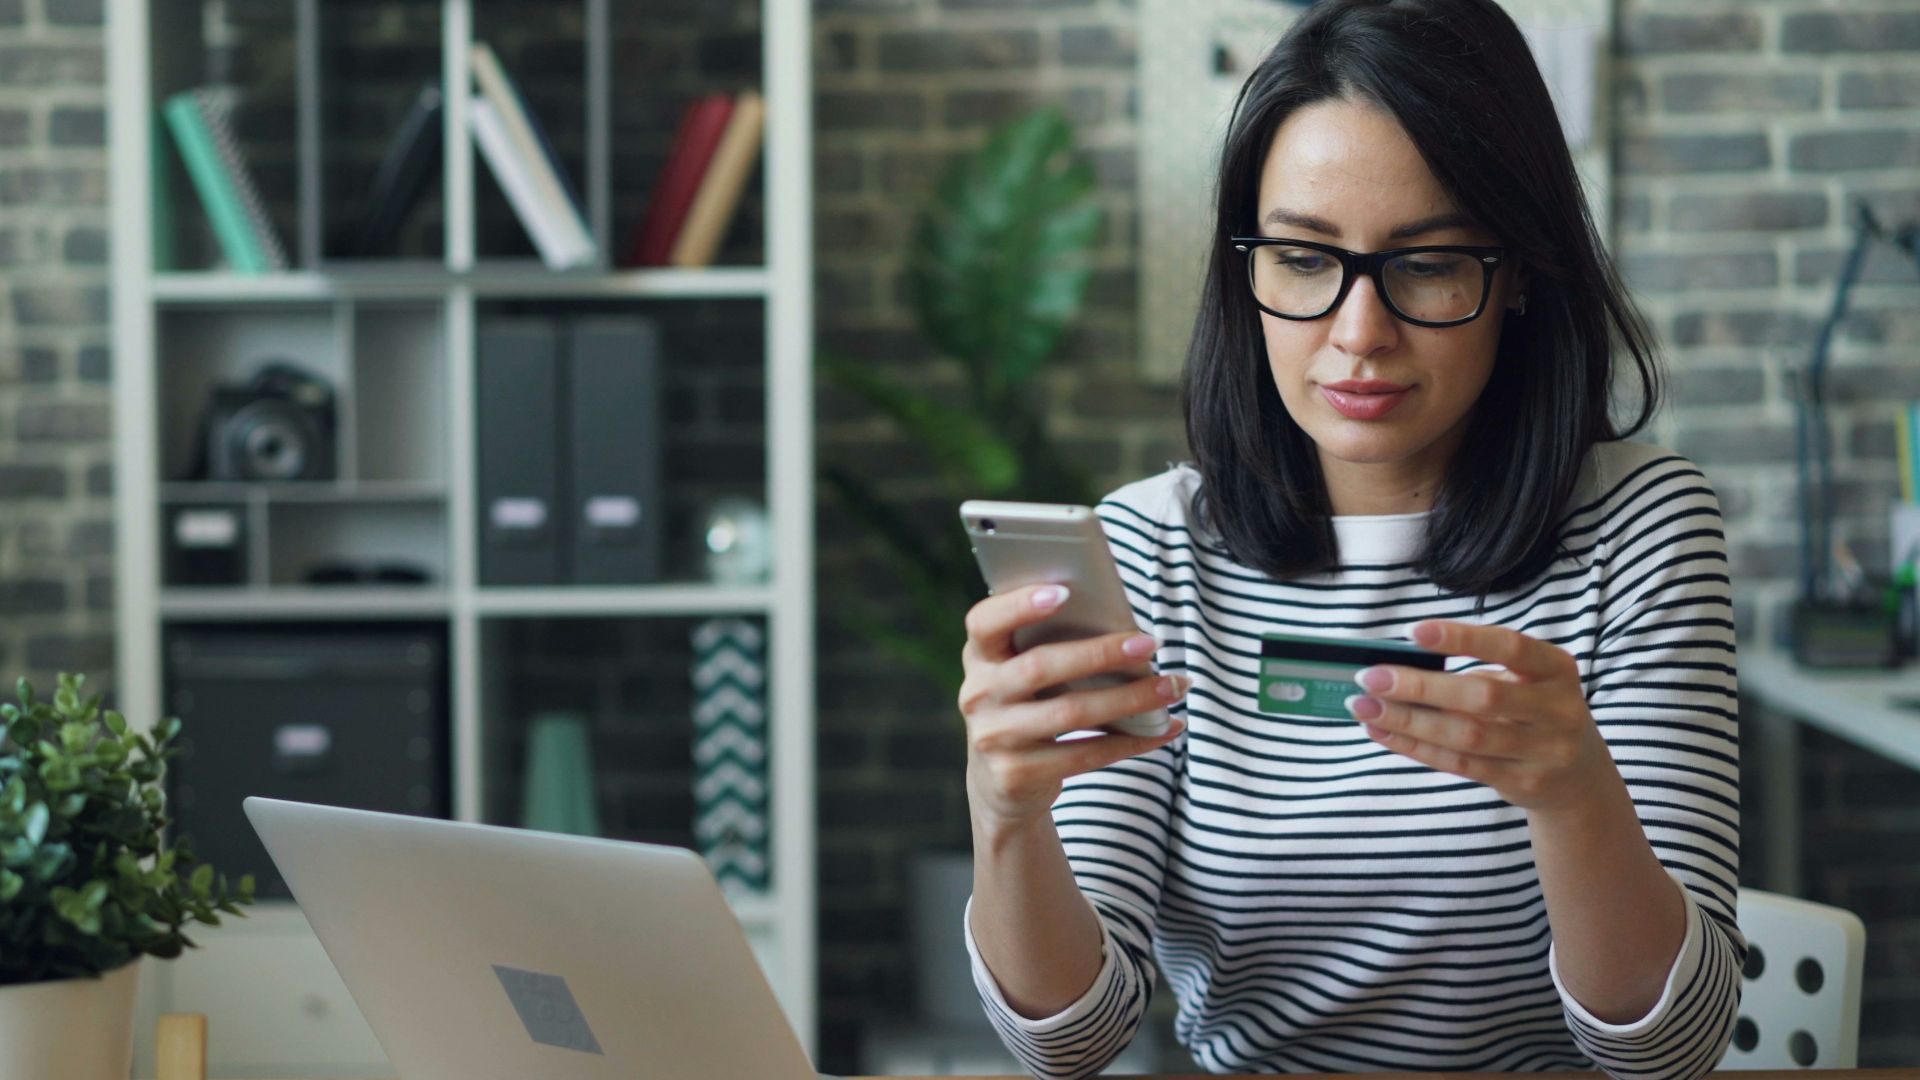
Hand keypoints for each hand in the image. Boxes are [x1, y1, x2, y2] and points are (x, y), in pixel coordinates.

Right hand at [958, 583, 1188, 829]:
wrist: (1000, 783)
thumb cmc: (1028, 707)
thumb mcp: (1022, 674)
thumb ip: (1049, 647)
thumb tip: (1124, 629)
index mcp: (979, 656)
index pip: (984, 622)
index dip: (1019, 605)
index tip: (1065, 592)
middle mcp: (978, 695)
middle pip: (1040, 667)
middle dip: (1100, 653)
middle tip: (1150, 644)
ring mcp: (993, 738)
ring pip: (1070, 713)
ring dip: (1130, 698)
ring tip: (1172, 687)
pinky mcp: (1016, 775)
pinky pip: (1084, 755)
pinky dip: (1132, 741)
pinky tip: (1165, 728)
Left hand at [1343, 620, 1616, 813]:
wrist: (1578, 779)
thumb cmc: (1535, 711)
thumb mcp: (1526, 682)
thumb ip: (1478, 671)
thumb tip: (1400, 666)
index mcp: (1557, 669)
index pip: (1510, 647)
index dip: (1462, 638)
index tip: (1412, 631)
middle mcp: (1557, 709)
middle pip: (1482, 696)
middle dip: (1420, 686)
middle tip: (1370, 677)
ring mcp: (1544, 752)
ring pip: (1466, 736)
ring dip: (1408, 720)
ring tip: (1364, 707)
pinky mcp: (1523, 783)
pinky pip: (1460, 764)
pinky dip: (1416, 746)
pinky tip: (1384, 731)